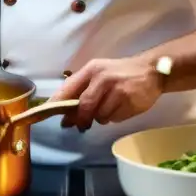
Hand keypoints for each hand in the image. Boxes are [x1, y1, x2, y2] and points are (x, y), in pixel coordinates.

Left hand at [50, 56, 164, 131]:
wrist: (150, 71)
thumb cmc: (119, 73)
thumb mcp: (99, 73)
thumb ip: (82, 90)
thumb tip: (66, 116)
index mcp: (91, 70)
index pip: (68, 88)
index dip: (56, 103)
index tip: (44, 115)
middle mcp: (103, 78)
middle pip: (84, 106)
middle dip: (81, 119)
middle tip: (81, 125)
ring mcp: (118, 90)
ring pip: (100, 115)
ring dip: (101, 117)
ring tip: (110, 107)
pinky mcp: (130, 102)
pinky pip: (114, 118)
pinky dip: (114, 117)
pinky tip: (121, 107)